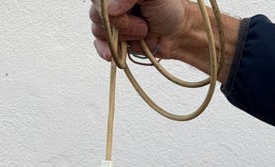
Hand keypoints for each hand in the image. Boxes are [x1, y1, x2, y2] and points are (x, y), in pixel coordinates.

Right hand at [90, 0, 239, 83]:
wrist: (177, 33)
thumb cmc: (169, 9)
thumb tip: (110, 9)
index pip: (99, 0)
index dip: (110, 8)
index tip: (127, 9)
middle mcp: (112, 4)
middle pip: (97, 16)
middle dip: (121, 24)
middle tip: (143, 24)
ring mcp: (111, 22)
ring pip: (98, 31)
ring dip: (122, 37)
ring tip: (142, 32)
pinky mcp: (112, 40)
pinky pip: (98, 45)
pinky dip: (106, 50)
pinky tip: (113, 53)